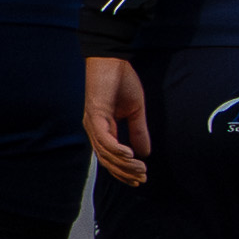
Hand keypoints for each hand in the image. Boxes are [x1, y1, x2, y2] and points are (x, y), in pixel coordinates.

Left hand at [83, 54, 151, 184]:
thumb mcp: (135, 111)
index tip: (140, 180)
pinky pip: (105, 138)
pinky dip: (117, 149)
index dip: (124, 171)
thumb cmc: (121, 82)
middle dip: (125, 173)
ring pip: (105, 153)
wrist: (112, 59)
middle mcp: (95, 129)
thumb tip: (145, 153)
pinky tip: (130, 155)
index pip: (110, 158)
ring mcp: (93, 123)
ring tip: (140, 169)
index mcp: (103, 130)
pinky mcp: (95, 114)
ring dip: (124, 164)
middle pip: (107, 160)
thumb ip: (138, 131)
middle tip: (142, 179)